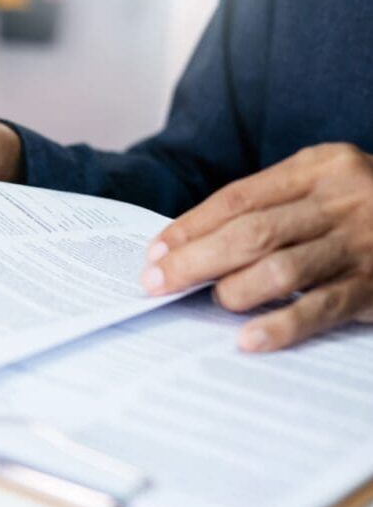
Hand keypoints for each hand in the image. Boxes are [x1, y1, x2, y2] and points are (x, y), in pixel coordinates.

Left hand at [141, 143, 372, 351]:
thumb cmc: (367, 211)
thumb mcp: (326, 188)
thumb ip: (272, 207)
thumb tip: (190, 246)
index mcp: (319, 167)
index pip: (238, 197)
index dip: (190, 226)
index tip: (154, 252)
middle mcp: (343, 197)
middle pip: (251, 230)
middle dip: (195, 259)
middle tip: (156, 282)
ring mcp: (364, 241)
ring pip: (282, 266)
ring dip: (234, 289)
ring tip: (210, 303)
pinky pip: (322, 307)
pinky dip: (281, 325)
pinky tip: (249, 340)